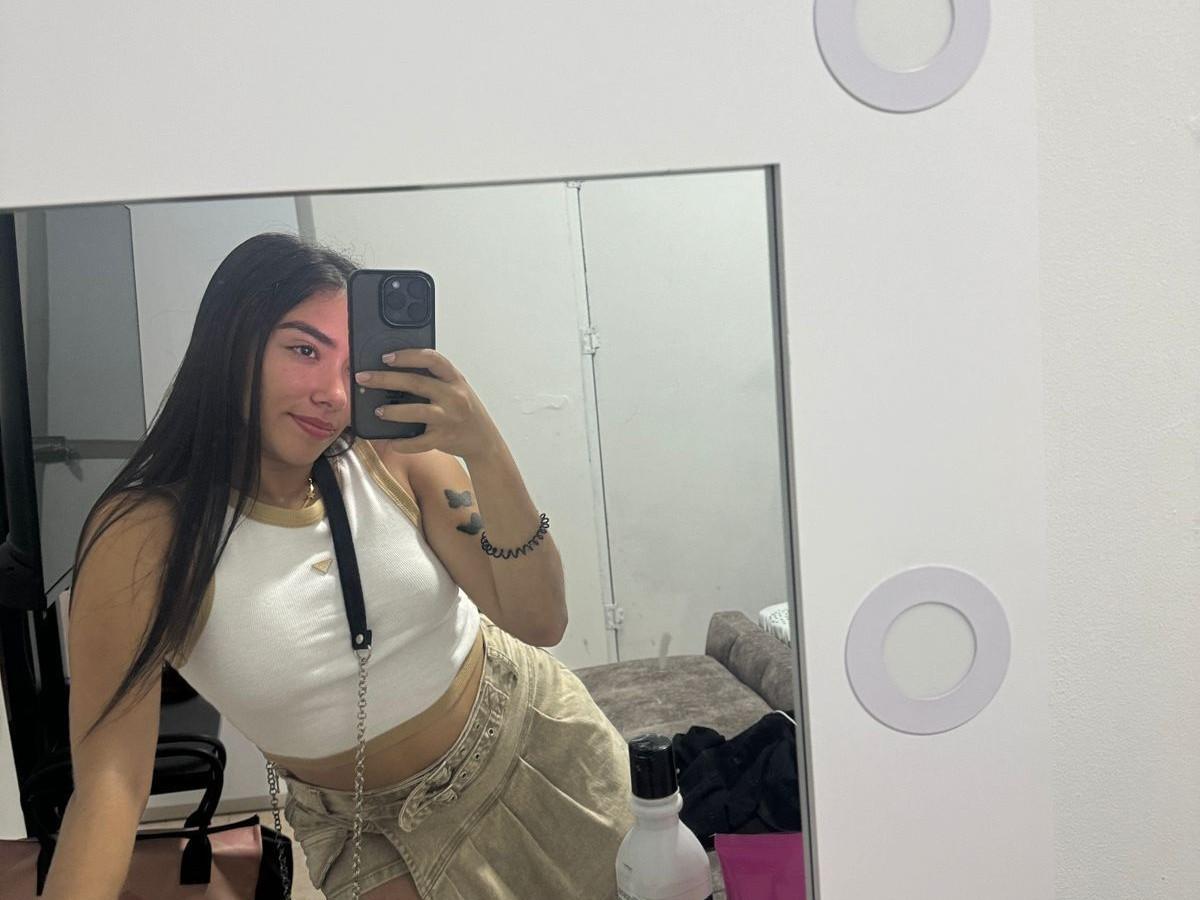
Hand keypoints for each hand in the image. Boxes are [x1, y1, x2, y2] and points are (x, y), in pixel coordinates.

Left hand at [355, 349, 500, 458]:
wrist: (484, 440)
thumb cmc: (465, 410)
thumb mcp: (456, 388)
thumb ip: (435, 378)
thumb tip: (397, 370)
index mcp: (455, 379)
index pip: (431, 359)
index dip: (408, 356)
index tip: (386, 357)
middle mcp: (453, 396)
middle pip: (416, 383)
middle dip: (385, 379)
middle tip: (364, 377)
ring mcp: (449, 418)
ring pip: (416, 412)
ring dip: (393, 411)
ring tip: (377, 411)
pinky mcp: (444, 438)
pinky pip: (419, 442)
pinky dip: (403, 443)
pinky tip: (391, 441)